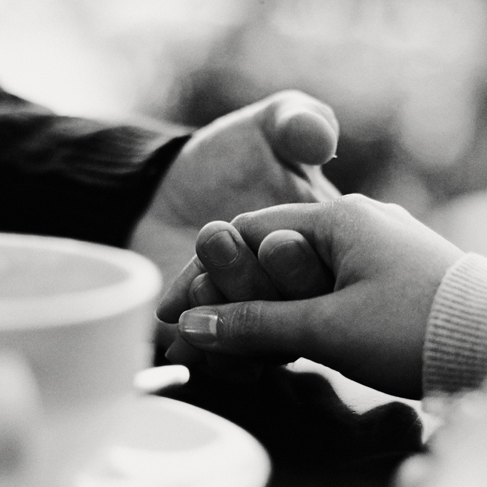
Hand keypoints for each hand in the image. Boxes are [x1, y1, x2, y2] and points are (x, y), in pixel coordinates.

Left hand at [129, 89, 340, 341]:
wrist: (163, 190)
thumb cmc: (229, 154)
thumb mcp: (270, 124)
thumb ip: (299, 120)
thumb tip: (321, 139)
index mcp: (323, 243)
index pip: (312, 259)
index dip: (290, 258)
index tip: (267, 241)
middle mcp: (300, 289)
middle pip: (289, 306)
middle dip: (251, 282)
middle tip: (213, 242)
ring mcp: (268, 321)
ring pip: (262, 345)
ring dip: (227, 325)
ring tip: (189, 293)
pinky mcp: (230, 346)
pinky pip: (229, 366)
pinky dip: (206, 356)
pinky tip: (179, 340)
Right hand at [160, 194, 464, 396]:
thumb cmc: (417, 327)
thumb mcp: (326, 328)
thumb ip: (256, 325)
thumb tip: (194, 328)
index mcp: (339, 215)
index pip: (248, 233)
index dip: (204, 275)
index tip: (171, 312)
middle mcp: (360, 221)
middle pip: (273, 253)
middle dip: (230, 294)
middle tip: (193, 333)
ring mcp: (382, 250)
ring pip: (303, 276)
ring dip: (266, 308)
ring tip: (230, 345)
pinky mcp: (399, 281)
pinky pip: (331, 291)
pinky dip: (301, 315)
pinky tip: (286, 345)